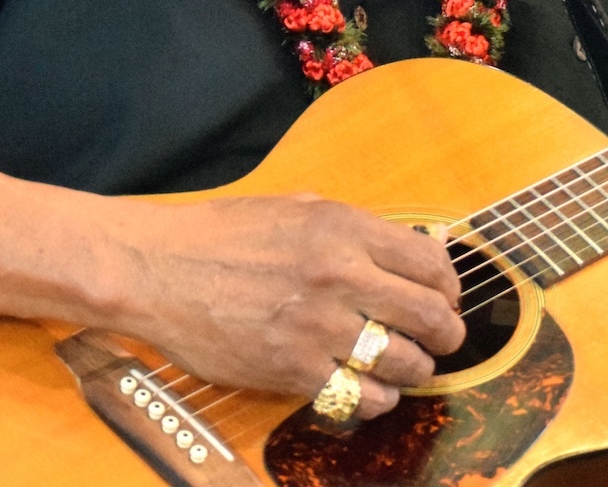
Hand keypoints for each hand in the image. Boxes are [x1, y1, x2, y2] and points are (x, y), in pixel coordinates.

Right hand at [110, 194, 465, 419]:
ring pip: (403, 363)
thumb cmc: (224, 234)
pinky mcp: (292, 370)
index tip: (447, 300)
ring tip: (406, 367)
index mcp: (343, 229)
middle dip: (446, 335)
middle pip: (430, 316)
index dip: (450, 288)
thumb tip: (428, 247)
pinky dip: (376, 400)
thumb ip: (362, 228)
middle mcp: (338, 276)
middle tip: (441, 341)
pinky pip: (361, 398)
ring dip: (415, 370)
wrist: (158, 269)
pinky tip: (369, 389)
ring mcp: (316, 326)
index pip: (432, 265)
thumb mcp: (299, 207)